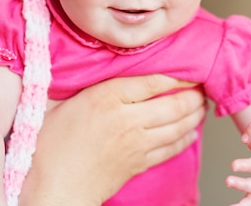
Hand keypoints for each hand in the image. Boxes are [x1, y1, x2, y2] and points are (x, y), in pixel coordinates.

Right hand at [19, 74, 205, 205]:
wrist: (53, 188)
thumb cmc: (48, 145)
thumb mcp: (56, 103)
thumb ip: (77, 82)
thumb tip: (84, 62)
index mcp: (106, 98)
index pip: (154, 81)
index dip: (176, 75)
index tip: (187, 70)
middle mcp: (128, 119)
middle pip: (174, 104)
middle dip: (194, 95)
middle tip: (202, 86)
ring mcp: (137, 144)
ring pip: (179, 126)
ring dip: (195, 115)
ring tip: (202, 105)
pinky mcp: (140, 163)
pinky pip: (172, 148)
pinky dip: (186, 138)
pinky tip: (191, 132)